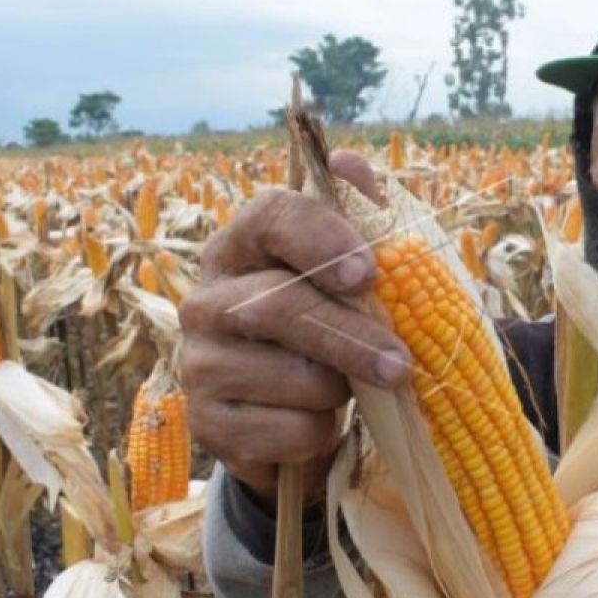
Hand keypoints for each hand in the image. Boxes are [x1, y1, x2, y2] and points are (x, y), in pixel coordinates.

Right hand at [179, 151, 408, 506]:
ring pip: (289, 376)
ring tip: (344, 389)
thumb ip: (355, 219)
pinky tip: (313, 421)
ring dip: (338, 391)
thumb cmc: (323, 331)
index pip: (270, 216)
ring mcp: (198, 364)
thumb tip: (350, 165)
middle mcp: (206, 300)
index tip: (367, 273)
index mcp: (240, 246)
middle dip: (350, 337)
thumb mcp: (346, 276)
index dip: (320, 239)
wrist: (286, 415)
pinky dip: (317, 432)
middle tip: (399, 363)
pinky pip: (285, 430)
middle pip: (278, 305)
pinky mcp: (207, 423)